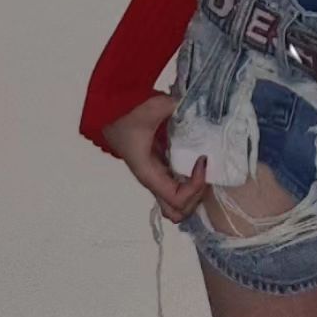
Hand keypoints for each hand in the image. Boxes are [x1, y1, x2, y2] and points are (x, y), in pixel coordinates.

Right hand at [101, 92, 209, 224]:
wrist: (111, 111)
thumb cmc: (127, 114)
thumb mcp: (153, 107)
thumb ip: (176, 106)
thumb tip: (196, 104)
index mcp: (149, 173)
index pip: (177, 199)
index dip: (195, 186)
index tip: (202, 160)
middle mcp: (153, 180)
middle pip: (177, 212)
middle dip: (196, 197)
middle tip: (205, 171)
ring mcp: (156, 176)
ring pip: (177, 204)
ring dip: (194, 193)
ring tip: (203, 169)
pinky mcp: (160, 168)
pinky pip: (177, 187)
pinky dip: (190, 183)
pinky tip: (198, 163)